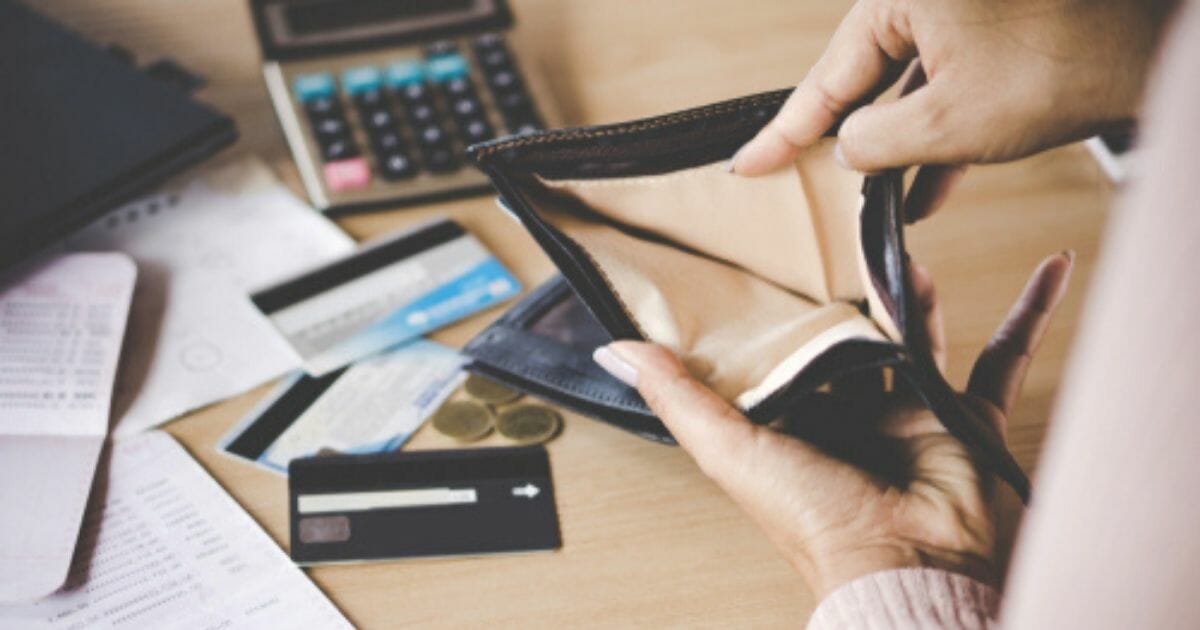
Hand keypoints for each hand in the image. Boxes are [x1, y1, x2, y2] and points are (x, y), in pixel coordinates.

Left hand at [591, 252, 1072, 597]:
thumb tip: (616, 349)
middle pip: (849, 335)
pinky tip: (1048, 268)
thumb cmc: (818, 520)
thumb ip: (678, 396)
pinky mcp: (965, 416)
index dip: (773, 305)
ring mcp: (911, 412)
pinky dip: (1029, 313)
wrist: (911, 566)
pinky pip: (1003, 355)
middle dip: (845, 289)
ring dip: (914, 288)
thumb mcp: (731, 449)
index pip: (780, 349)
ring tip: (903, 236)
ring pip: (916, 334)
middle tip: (836, 230)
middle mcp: (849, 414)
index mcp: (792, 420)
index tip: (762, 251)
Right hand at [732, 0, 1170, 219]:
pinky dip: (935, 137)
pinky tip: (926, 190)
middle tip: (791, 177)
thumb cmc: (1059, 67)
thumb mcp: (945, 121)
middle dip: (841, 137)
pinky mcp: (994, 37)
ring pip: (907, 89)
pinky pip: (946, 89)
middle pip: (862, 77)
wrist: (1152, 54)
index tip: (747, 165)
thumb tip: (844, 147)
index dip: (785, 130)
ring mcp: (962, 15)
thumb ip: (874, 139)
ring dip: (894, 147)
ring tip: (872, 199)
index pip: (827, 75)